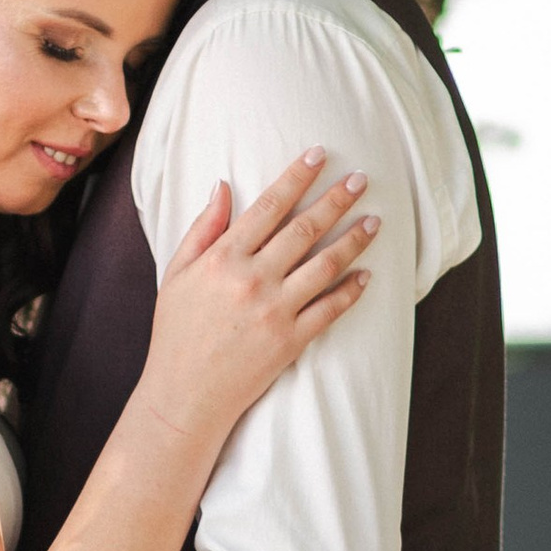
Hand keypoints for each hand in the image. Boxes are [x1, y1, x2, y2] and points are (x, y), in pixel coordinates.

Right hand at [145, 147, 375, 452]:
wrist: (184, 395)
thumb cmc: (176, 334)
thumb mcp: (176, 274)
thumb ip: (202, 229)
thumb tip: (222, 185)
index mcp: (223, 258)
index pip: (268, 205)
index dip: (296, 176)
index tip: (319, 155)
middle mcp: (252, 279)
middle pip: (305, 228)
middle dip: (337, 199)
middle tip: (361, 179)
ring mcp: (274, 310)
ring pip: (326, 264)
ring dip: (355, 239)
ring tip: (375, 220)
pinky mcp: (290, 341)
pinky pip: (330, 309)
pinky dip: (352, 290)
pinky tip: (367, 275)